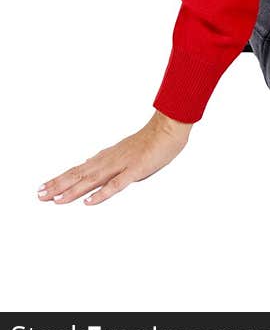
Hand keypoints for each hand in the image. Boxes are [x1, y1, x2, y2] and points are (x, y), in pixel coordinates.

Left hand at [37, 111, 192, 206]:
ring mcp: (121, 165)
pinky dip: (101, 194)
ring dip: (72, 190)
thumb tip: (93, 170)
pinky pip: (116, 184)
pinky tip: (88, 202)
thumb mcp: (125, 152)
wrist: (170, 126)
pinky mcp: (135, 170)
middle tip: (39, 195)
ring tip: (55, 200)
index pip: (78, 170)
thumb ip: (110, 163)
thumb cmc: (152, 140)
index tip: (43, 188)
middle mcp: (109, 160)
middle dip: (58, 185)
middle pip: (79, 175)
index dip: (60, 179)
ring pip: (92, 180)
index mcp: (107, 157)